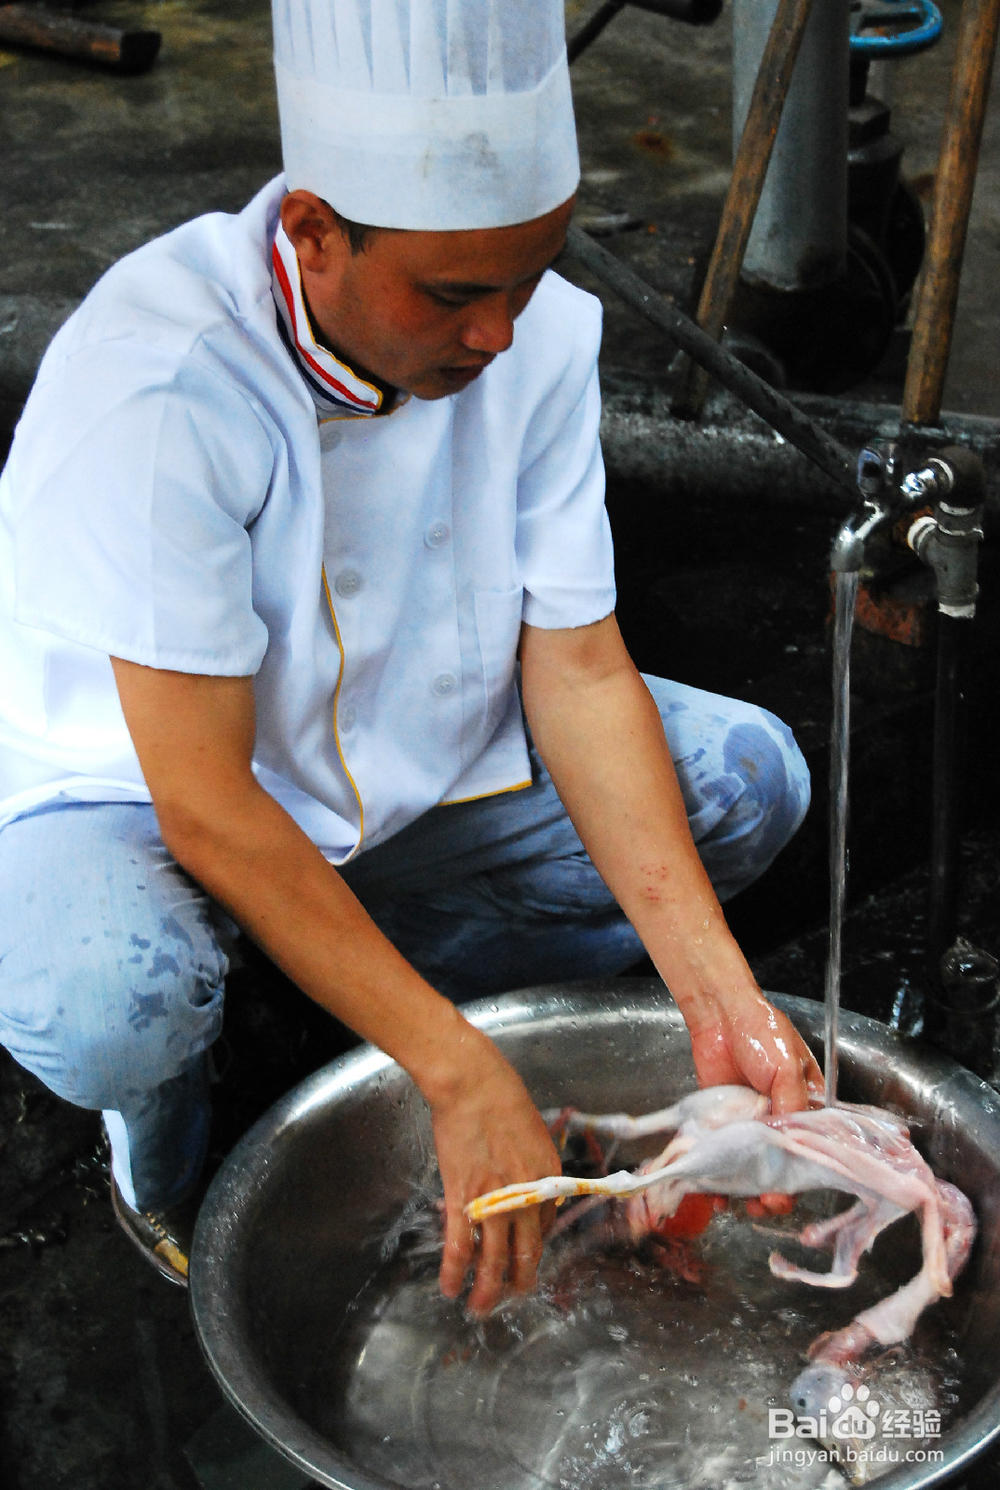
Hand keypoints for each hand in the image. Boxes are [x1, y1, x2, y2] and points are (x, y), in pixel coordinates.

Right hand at [428, 1029, 561, 1315]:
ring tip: (480, 1308)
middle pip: (527, 1251)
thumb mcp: (531, 1131)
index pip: (546, 1223)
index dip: (534, 1244)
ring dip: (487, 1290)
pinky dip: (454, 1271)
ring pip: (494, 1259)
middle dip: (520, 1282)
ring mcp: (495, 1199)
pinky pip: (459, 1244)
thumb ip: (533, 1164)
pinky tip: (449, 1287)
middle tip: (512, 1298)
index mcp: (548, 1176)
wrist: (471, 1083)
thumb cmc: (500, 1095)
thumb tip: (527, 1186)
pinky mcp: (462, 1198)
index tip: (523, 1254)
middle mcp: (528, 1194)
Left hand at [683, 986, 821, 1214]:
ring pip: (749, 1167)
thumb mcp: (787, 1067)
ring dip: (745, 1189)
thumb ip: (791, 1105)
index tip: (787, 1193)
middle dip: (773, 1191)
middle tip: (763, 1204)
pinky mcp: (721, 1123)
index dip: (800, 1176)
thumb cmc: (762, 1033)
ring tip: (738, 1202)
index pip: (810, 1152)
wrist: (721, 1015)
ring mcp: (748, 1125)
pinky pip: (720, 1155)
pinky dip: (716, 1175)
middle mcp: (779, 1122)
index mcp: (806, 1108)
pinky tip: (712, 1191)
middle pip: (779, 1167)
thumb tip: (789, 1144)